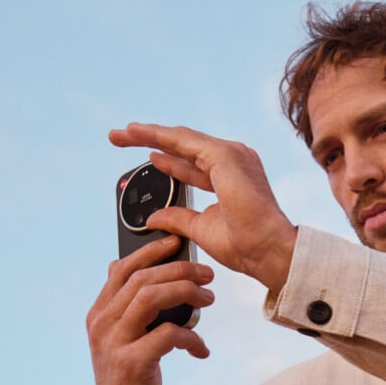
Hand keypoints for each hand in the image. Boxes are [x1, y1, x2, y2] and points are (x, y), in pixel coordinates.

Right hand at [86, 235, 214, 384]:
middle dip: (180, 271)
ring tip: (209, 300)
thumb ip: (125, 306)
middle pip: (143, 279)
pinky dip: (191, 337)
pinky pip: (168, 334)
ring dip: (187, 294)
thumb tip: (119, 264)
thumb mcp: (124, 339)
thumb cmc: (132, 379)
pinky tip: (201, 350)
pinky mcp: (131, 365)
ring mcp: (113, 344)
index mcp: (98, 314)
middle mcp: (100, 325)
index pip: (123, 268)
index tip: (178, 241)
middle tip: (209, 276)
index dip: (152, 251)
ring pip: (152, 298)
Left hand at [109, 123, 297, 292]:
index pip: (192, 164)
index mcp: (230, 177)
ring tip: (123, 133)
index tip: (147, 159)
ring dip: (150, 134)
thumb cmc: (245, 245)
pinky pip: (184, 140)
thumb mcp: (200, 228)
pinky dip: (160, 136)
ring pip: (182, 138)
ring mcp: (231, 155)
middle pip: (184, 145)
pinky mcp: (224, 156)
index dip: (168, 161)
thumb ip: (178, 217)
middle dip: (151, 140)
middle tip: (120, 137)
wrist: (265, 251)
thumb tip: (155, 217)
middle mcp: (234, 160)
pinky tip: (138, 134)